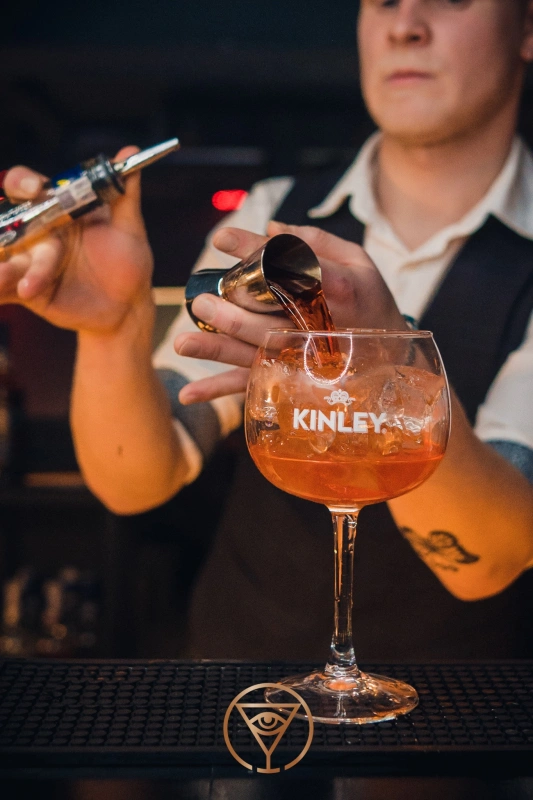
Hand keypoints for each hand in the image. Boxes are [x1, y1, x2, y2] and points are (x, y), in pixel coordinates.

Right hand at [0, 147, 153, 334]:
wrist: (127, 304)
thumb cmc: (128, 261)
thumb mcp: (129, 228)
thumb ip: (124, 193)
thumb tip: (130, 152)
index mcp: (56, 210)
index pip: (27, 188)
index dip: (24, 183)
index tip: (36, 188)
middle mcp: (37, 233)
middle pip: (8, 222)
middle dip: (3, 228)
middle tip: (8, 239)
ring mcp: (30, 262)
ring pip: (5, 257)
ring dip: (2, 266)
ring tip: (3, 275)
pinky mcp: (28, 291)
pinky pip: (5, 290)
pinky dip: (0, 291)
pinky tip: (5, 292)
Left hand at [175, 220, 406, 402]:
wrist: (392, 360)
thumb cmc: (370, 302)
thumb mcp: (358, 263)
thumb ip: (316, 241)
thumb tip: (272, 228)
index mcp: (339, 292)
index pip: (294, 268)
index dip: (256, 252)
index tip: (221, 239)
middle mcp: (320, 328)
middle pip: (271, 321)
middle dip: (233, 313)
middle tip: (200, 300)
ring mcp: (304, 358)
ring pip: (255, 354)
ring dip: (217, 350)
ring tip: (182, 343)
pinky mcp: (291, 378)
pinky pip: (252, 385)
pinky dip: (219, 390)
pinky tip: (189, 394)